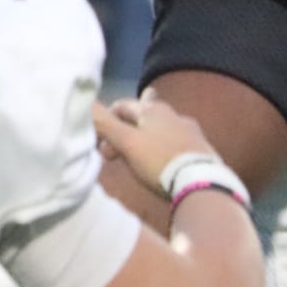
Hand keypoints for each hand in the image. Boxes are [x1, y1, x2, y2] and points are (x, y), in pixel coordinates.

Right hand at [92, 96, 219, 199]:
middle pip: (140, 119)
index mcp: (153, 109)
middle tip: (111, 156)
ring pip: (158, 132)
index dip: (105, 120)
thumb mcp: (126, 142)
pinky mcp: (203, 150)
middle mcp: (174, 114)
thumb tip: (84, 102)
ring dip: (143, 143)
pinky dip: (161, 152)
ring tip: (135, 163)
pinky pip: (174, 145)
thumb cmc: (158, 160)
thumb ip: (104, 123)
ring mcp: (191, 131)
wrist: (202, 185)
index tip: (98, 141)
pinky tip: (160, 167)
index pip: (121, 105)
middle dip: (123, 134)